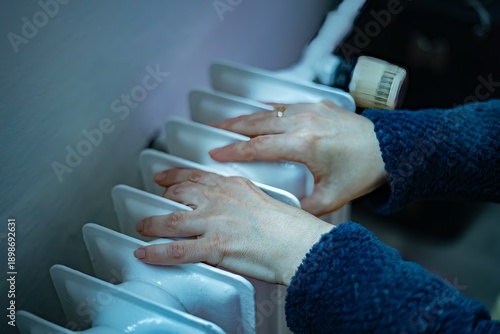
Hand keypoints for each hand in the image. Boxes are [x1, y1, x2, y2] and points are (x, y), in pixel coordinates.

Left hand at [133, 168, 332, 284]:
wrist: (299, 243)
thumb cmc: (292, 227)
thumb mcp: (265, 202)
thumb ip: (246, 202)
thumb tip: (238, 213)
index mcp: (234, 187)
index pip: (198, 176)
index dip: (176, 175)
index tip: (166, 176)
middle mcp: (220, 200)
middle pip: (181, 193)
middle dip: (163, 196)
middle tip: (154, 198)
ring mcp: (215, 222)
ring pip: (171, 220)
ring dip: (152, 223)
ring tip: (142, 227)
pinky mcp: (214, 246)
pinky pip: (176, 250)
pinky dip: (156, 253)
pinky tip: (144, 253)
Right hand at [208, 101, 386, 215]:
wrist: (389, 149)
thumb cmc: (363, 171)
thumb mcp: (330, 198)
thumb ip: (302, 207)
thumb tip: (282, 211)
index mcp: (303, 145)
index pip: (258, 147)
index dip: (233, 150)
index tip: (215, 153)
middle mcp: (303, 123)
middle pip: (256, 124)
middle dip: (230, 128)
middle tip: (210, 130)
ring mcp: (310, 111)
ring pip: (268, 112)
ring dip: (245, 117)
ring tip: (226, 121)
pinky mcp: (317, 105)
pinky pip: (284, 104)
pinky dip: (267, 108)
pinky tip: (257, 110)